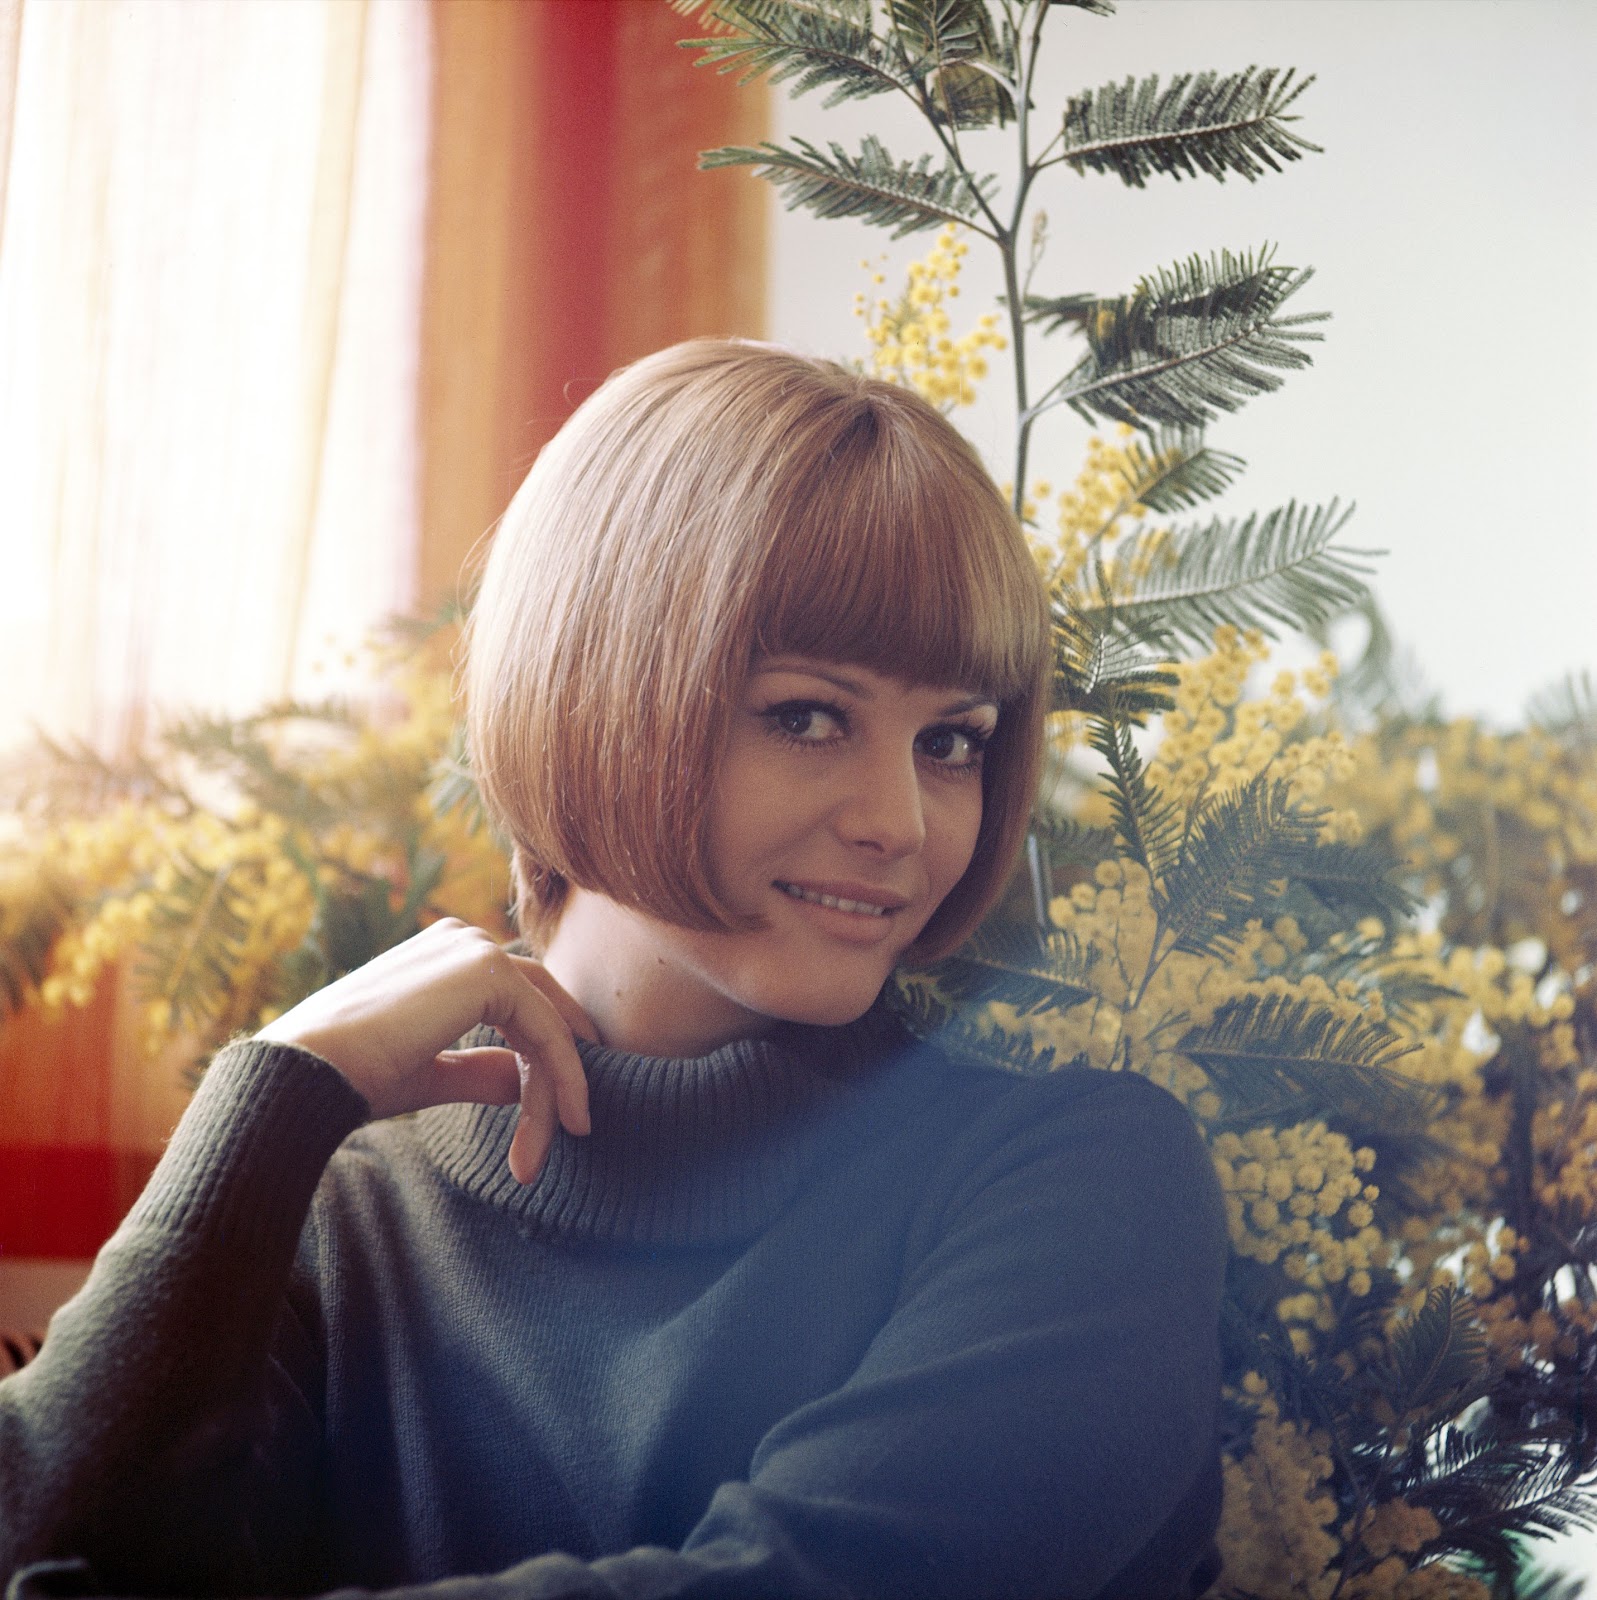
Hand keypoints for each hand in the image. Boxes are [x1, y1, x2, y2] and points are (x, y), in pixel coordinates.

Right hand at [257, 919, 594, 1182]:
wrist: (305, 1072)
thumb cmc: (352, 1075)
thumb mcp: (430, 1072)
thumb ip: (481, 1069)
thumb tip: (525, 1080)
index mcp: (446, 957)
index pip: (520, 1005)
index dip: (543, 1061)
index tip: (558, 1121)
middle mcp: (464, 941)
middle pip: (541, 1010)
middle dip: (561, 1073)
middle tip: (574, 1128)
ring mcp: (476, 950)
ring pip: (547, 1026)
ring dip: (554, 1090)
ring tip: (538, 1157)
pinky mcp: (487, 972)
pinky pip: (546, 1032)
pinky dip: (560, 1080)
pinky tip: (563, 1124)